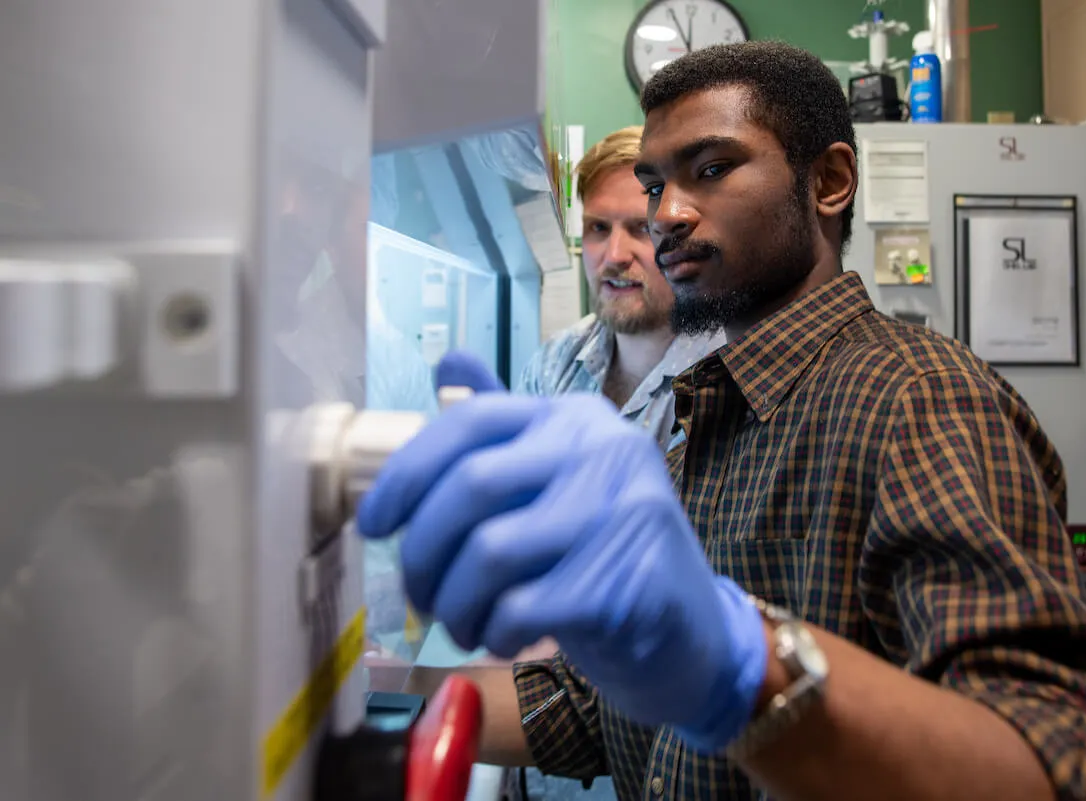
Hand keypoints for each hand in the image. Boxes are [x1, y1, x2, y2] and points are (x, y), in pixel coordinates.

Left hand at [357, 351, 766, 751]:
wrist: (692, 633)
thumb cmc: (604, 554)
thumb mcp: (559, 482)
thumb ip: (504, 431)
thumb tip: (445, 361)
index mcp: (577, 418)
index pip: (472, 421)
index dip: (407, 472)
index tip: (373, 524)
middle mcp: (604, 450)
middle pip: (470, 485)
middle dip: (422, 550)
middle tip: (418, 593)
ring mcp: (620, 512)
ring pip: (487, 553)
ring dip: (453, 602)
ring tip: (461, 623)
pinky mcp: (622, 580)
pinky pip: (519, 607)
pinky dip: (493, 632)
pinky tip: (503, 639)